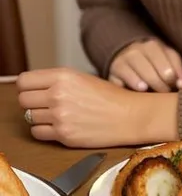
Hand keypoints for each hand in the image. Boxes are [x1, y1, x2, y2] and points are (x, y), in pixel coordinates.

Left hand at [17, 68, 178, 147]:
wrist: (128, 115)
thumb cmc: (108, 96)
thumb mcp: (81, 77)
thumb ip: (56, 80)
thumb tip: (34, 86)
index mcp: (63, 75)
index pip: (24, 80)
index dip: (27, 86)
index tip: (32, 89)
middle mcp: (58, 94)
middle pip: (23, 99)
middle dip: (31, 101)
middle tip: (43, 103)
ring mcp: (59, 116)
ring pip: (29, 117)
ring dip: (38, 116)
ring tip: (54, 114)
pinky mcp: (63, 135)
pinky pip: (37, 133)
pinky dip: (44, 131)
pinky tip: (57, 125)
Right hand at [108, 39, 181, 92]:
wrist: (119, 56)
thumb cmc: (149, 63)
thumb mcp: (165, 62)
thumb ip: (181, 71)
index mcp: (155, 45)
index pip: (171, 59)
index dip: (179, 75)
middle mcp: (140, 49)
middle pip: (158, 69)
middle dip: (165, 84)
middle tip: (167, 94)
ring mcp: (126, 58)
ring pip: (143, 71)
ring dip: (152, 83)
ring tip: (155, 92)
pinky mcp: (114, 69)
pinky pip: (126, 76)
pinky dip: (134, 83)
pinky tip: (141, 89)